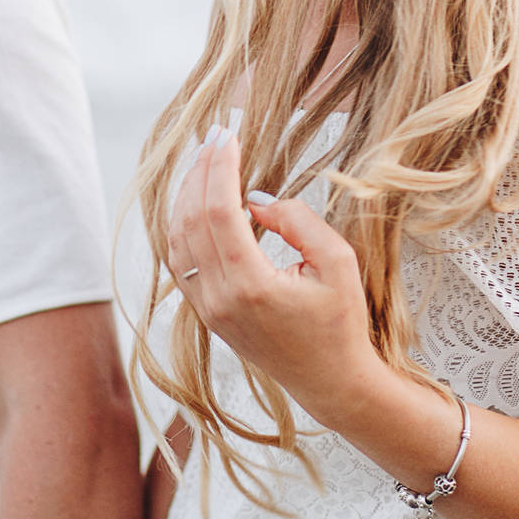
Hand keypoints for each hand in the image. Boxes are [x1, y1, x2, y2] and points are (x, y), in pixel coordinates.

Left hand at [168, 127, 384, 421]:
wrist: (331, 382)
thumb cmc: (341, 324)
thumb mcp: (338, 264)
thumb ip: (299, 222)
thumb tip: (256, 198)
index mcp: (251, 286)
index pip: (219, 213)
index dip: (219, 168)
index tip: (227, 135)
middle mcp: (219, 298)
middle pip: (192, 220)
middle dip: (201, 171)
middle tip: (215, 136)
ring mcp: (207, 308)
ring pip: (177, 238)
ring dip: (187, 194)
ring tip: (205, 160)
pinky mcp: (206, 312)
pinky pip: (180, 258)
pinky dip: (183, 222)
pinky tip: (196, 198)